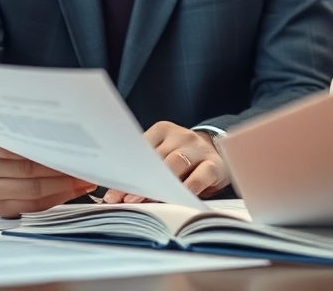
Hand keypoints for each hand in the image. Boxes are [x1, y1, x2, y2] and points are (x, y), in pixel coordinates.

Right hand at [0, 134, 97, 217]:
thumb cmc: (4, 134)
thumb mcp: (11, 122)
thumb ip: (31, 125)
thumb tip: (71, 130)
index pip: (19, 142)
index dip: (50, 144)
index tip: (76, 143)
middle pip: (27, 168)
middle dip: (62, 167)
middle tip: (88, 163)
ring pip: (32, 189)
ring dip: (63, 185)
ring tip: (85, 178)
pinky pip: (31, 206)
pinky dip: (56, 197)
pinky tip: (72, 189)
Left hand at [103, 122, 230, 203]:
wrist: (217, 151)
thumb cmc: (182, 160)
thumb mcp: (163, 158)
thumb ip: (143, 171)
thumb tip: (115, 197)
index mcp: (162, 131)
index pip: (140, 150)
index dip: (127, 172)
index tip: (114, 193)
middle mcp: (180, 135)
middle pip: (157, 158)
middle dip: (141, 181)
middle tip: (127, 200)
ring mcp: (198, 148)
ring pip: (177, 163)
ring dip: (162, 185)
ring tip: (150, 201)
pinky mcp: (214, 163)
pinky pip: (202, 174)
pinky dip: (191, 185)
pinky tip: (182, 196)